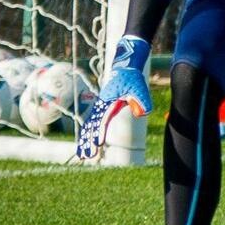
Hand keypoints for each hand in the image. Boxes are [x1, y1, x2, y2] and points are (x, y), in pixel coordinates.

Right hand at [76, 36, 151, 159]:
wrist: (125, 68)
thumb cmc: (132, 79)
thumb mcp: (139, 87)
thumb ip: (142, 100)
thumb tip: (142, 113)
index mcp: (109, 101)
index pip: (103, 119)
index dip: (100, 131)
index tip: (99, 143)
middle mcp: (101, 105)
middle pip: (92, 125)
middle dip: (89, 141)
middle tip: (87, 156)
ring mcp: (99, 107)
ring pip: (89, 126)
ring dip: (85, 141)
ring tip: (83, 157)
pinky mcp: (101, 109)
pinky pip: (92, 123)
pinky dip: (88, 134)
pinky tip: (85, 146)